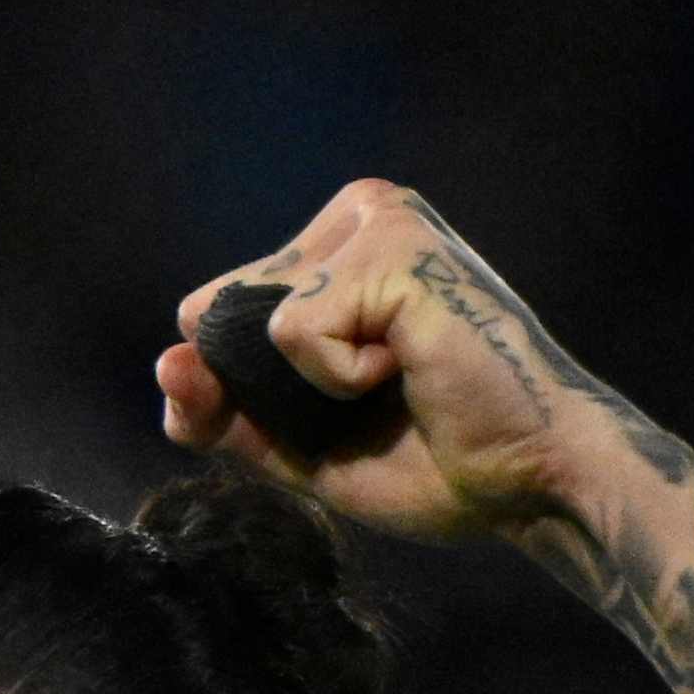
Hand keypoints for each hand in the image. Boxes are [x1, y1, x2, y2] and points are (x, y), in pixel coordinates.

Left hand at [152, 180, 633, 553]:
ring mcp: (376, 218)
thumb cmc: (429, 460)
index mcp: (335, 247)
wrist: (526, 481)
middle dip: (278, 390)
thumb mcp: (295, 446)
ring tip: (403, 374)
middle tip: (382, 395)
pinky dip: (341, 376)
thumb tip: (166, 360)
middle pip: (223, 316)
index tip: (344, 404)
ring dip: (316, 385)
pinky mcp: (391, 245)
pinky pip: (293, 331)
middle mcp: (357, 213)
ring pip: (254, 322)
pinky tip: (412, 364)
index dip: (245, 391)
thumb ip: (219, 414)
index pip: (214, 316)